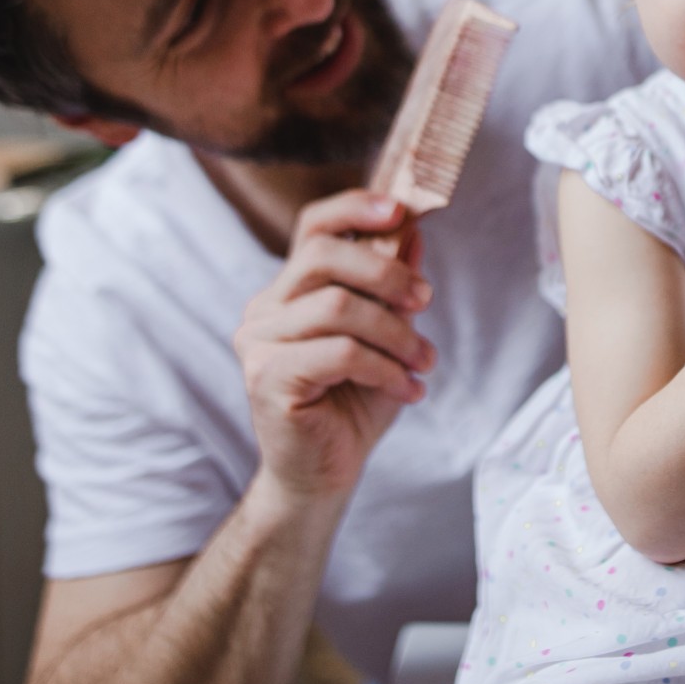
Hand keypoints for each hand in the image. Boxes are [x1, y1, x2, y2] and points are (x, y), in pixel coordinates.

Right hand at [232, 190, 436, 500]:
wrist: (324, 476)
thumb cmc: (352, 405)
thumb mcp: (385, 337)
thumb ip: (392, 288)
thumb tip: (414, 231)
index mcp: (288, 291)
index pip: (312, 227)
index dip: (355, 207)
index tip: (402, 210)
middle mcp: (264, 309)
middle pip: (323, 255)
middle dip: (387, 273)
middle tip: (426, 301)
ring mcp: (258, 342)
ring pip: (337, 305)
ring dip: (396, 333)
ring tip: (424, 362)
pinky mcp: (267, 377)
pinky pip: (339, 352)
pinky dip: (386, 367)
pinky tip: (410, 390)